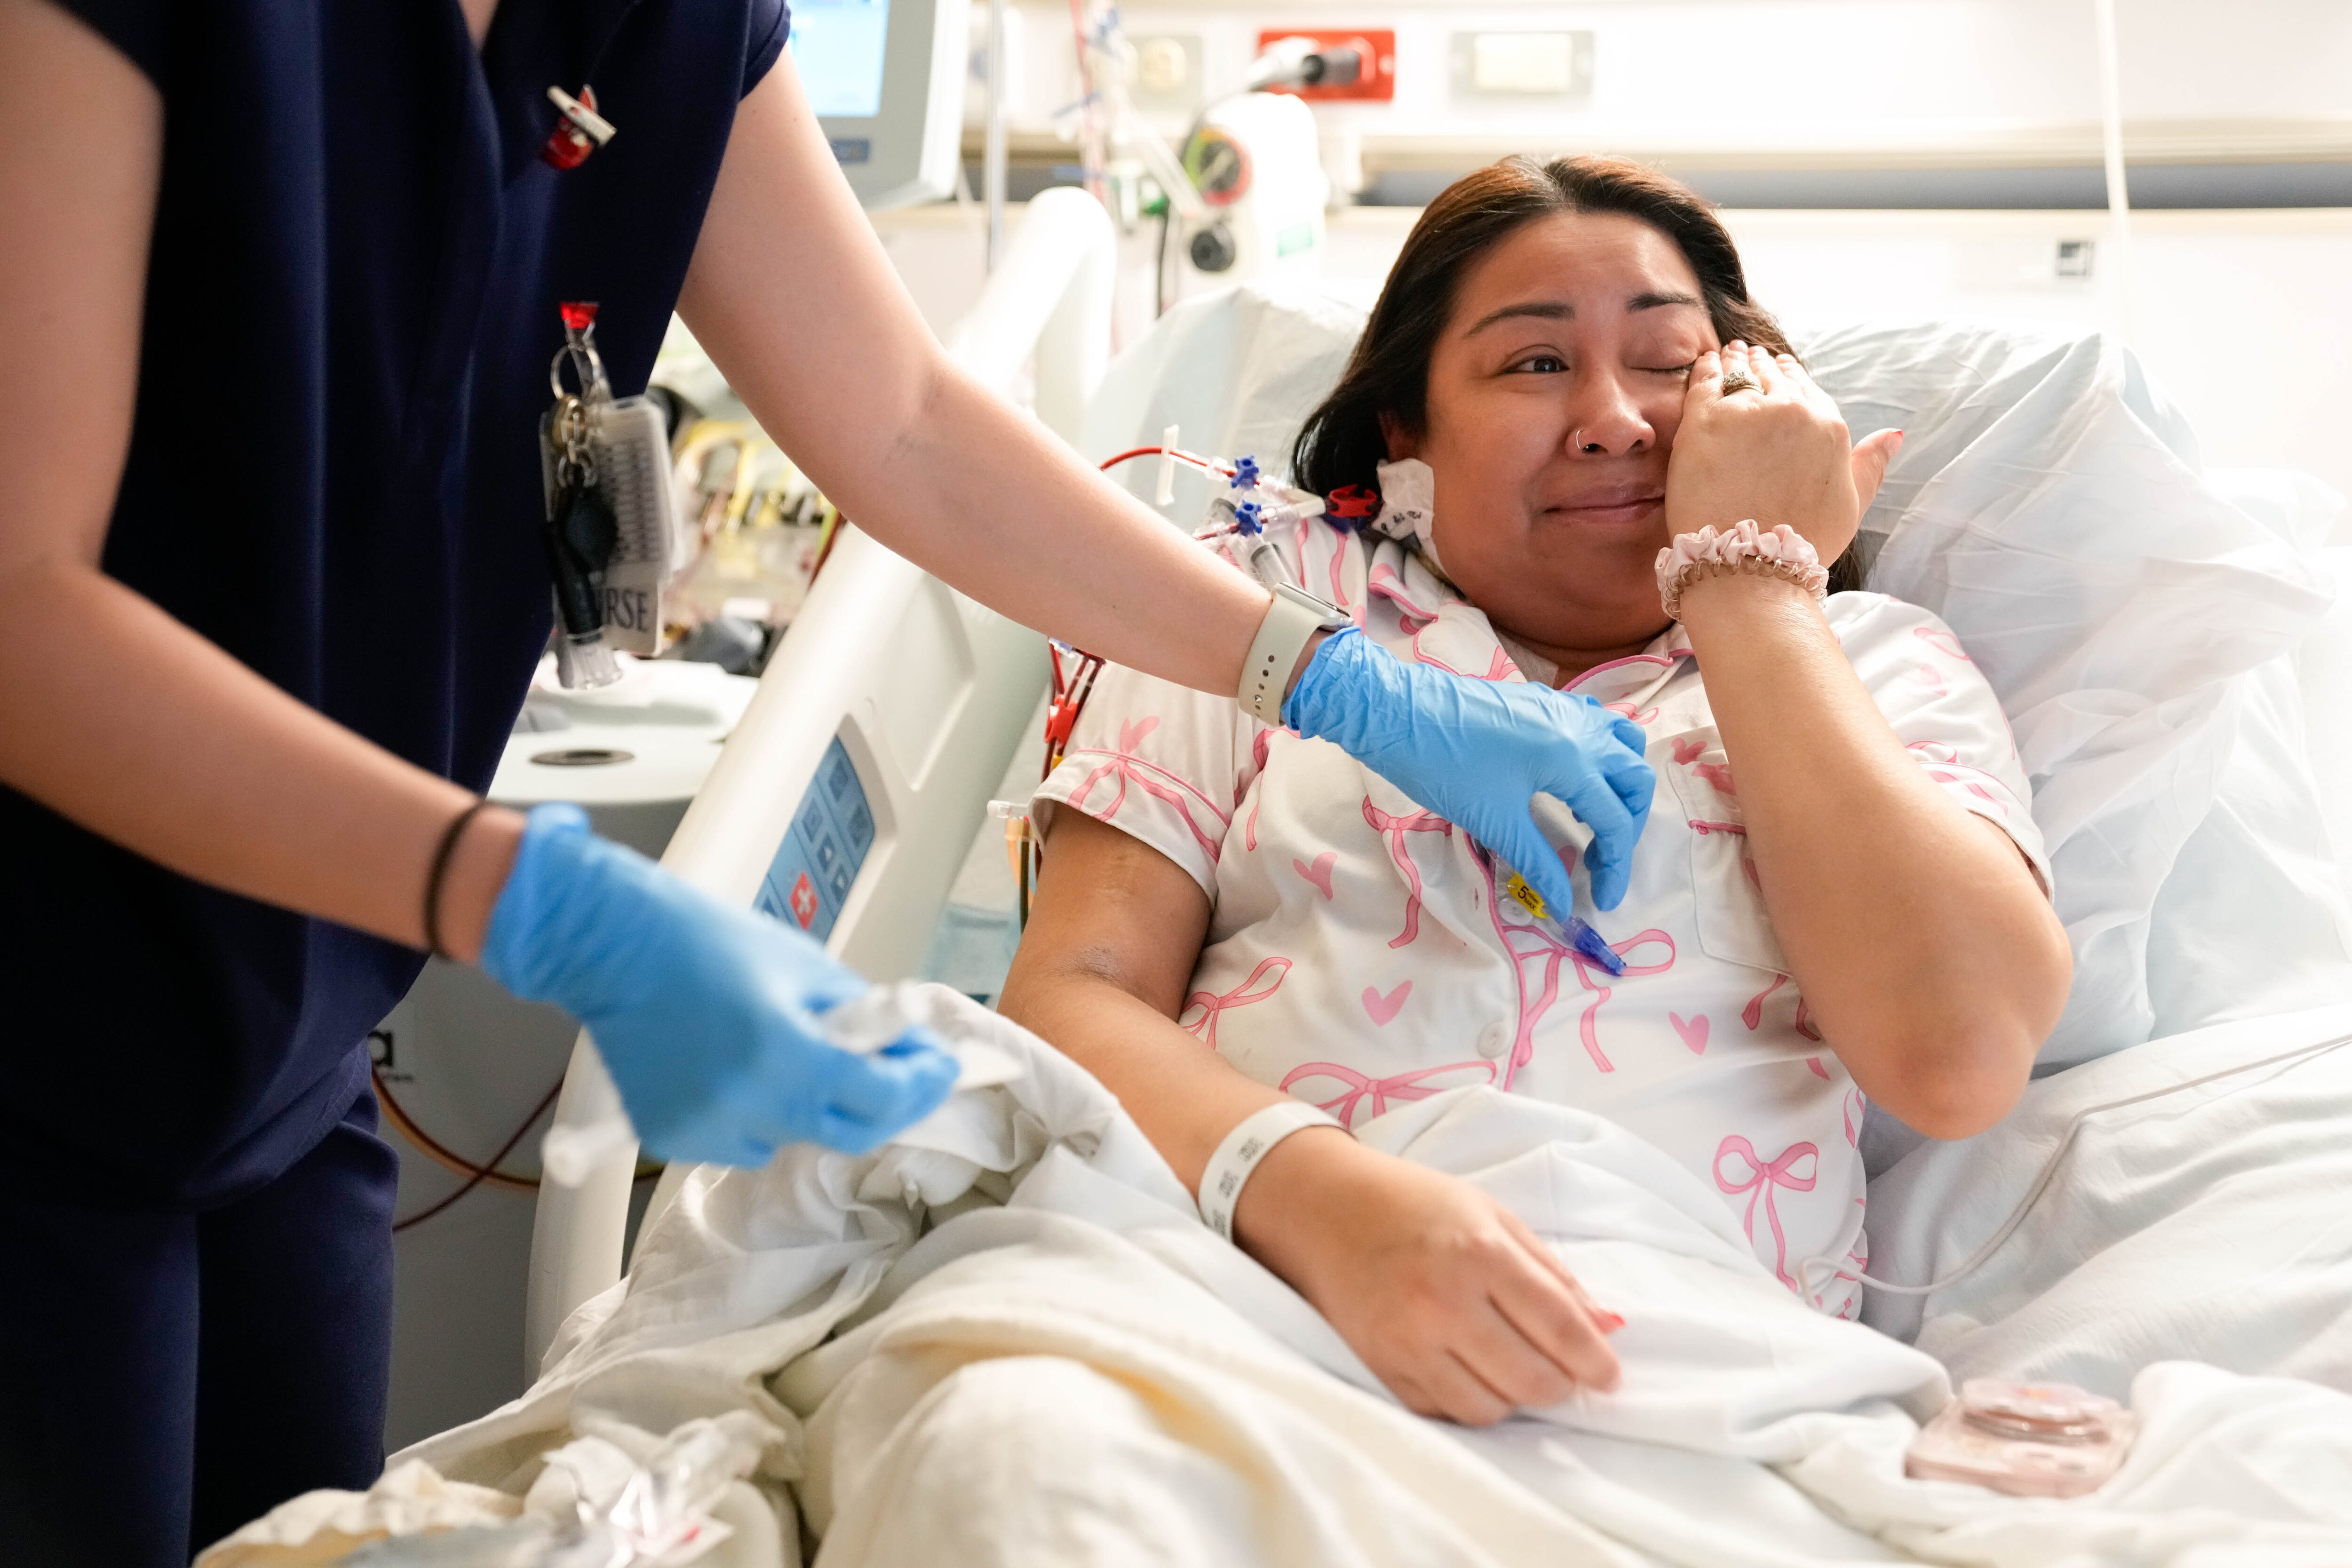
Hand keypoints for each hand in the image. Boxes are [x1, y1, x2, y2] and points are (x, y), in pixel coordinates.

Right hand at [481, 805, 957, 1163]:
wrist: (614, 947)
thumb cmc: (707, 942)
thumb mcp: (806, 967)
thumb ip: (864, 1018)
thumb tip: (910, 1049)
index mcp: (784, 1052)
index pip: (880, 1096)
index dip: (921, 1084)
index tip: (940, 1066)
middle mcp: (746, 1101)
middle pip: (848, 1134)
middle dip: (884, 1105)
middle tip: (902, 1075)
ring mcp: (705, 1127)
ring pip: (792, 1141)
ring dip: (812, 1109)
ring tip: (790, 1055)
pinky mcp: (670, 1137)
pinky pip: (740, 1142)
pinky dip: (756, 1116)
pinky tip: (739, 1070)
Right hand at [1236, 1131, 1621, 1424]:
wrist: (1323, 1209)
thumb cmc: (1414, 1205)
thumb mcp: (1491, 1215)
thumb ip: (1551, 1272)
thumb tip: (1610, 1325)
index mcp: (1479, 1253)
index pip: (1559, 1327)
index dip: (1595, 1361)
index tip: (1609, 1375)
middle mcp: (1443, 1302)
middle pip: (1531, 1379)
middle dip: (1561, 1384)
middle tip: (1563, 1372)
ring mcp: (1408, 1341)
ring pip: (1490, 1408)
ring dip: (1514, 1396)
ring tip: (1512, 1366)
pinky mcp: (1381, 1367)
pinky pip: (1444, 1411)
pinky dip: (1469, 1401)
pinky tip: (1470, 1370)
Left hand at [1283, 627, 1654, 910]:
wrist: (1397, 712)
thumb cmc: (1443, 767)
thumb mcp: (1494, 822)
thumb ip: (1538, 864)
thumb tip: (1564, 906)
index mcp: (1574, 758)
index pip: (1614, 820)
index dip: (1614, 866)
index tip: (1603, 901)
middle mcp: (1581, 727)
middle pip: (1633, 779)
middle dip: (1626, 824)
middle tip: (1602, 858)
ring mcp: (1564, 708)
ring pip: (1621, 744)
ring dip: (1618, 784)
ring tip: (1590, 819)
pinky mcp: (1543, 701)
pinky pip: (1594, 725)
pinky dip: (1598, 757)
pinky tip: (1569, 781)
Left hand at [1665, 342, 1901, 566]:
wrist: (1751, 566)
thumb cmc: (1803, 543)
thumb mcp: (1851, 503)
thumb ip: (1870, 464)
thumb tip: (1894, 435)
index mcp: (1827, 425)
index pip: (1804, 386)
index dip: (1788, 375)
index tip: (1777, 368)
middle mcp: (1791, 409)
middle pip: (1771, 374)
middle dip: (1759, 363)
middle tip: (1745, 354)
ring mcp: (1746, 412)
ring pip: (1739, 370)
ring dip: (1733, 360)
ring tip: (1726, 355)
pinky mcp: (1704, 421)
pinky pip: (1704, 381)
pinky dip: (1705, 369)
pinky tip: (1703, 365)